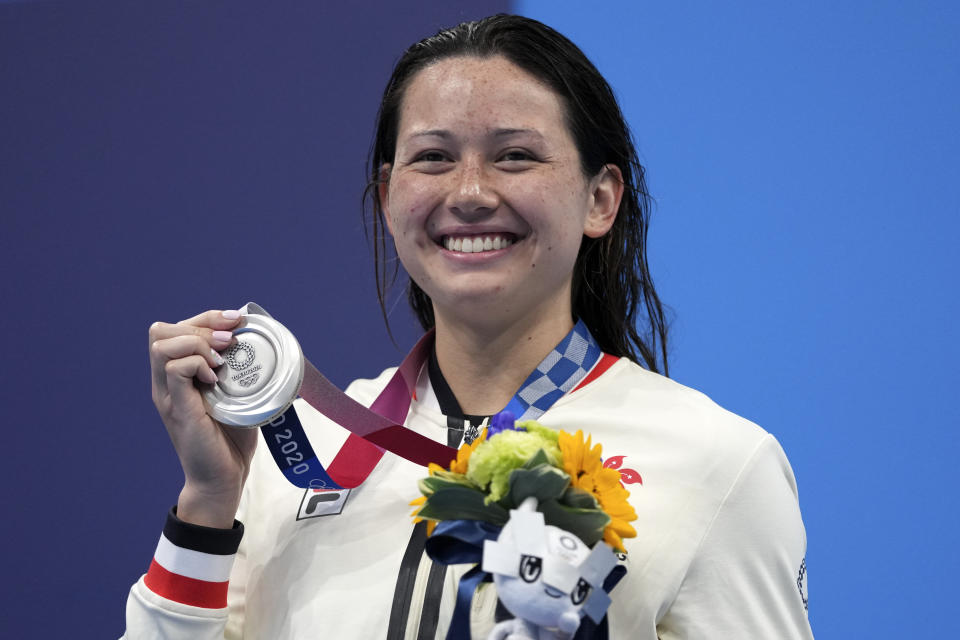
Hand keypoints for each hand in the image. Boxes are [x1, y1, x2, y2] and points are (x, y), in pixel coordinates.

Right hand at [149, 309, 257, 527]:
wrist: (223, 479)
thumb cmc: (232, 440)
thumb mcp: (238, 396)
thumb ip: (241, 371)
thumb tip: (263, 344)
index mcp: (178, 375)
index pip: (177, 328)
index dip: (207, 316)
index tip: (237, 321)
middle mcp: (166, 382)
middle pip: (162, 329)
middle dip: (202, 323)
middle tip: (230, 340)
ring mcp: (168, 394)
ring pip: (162, 343)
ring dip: (198, 342)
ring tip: (221, 359)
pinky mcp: (176, 407)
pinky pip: (174, 368)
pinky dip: (197, 363)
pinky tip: (216, 378)